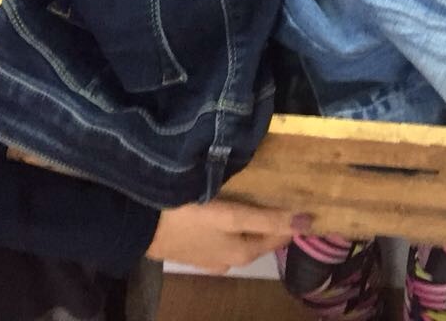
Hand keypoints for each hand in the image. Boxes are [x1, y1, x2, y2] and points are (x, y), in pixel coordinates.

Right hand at [145, 199, 308, 273]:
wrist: (136, 226)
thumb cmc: (186, 216)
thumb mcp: (230, 216)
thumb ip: (267, 218)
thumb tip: (308, 222)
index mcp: (244, 252)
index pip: (281, 234)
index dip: (295, 217)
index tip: (309, 194)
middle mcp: (232, 259)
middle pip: (262, 235)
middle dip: (276, 215)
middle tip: (288, 185)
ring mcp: (212, 256)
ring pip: (242, 234)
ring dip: (254, 217)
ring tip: (262, 189)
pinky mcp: (195, 248)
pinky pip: (224, 233)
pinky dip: (234, 221)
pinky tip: (229, 203)